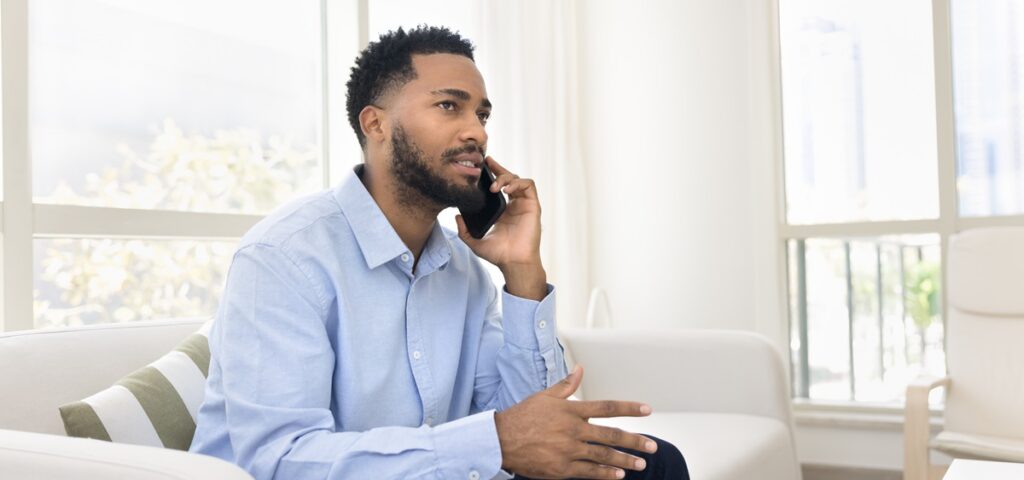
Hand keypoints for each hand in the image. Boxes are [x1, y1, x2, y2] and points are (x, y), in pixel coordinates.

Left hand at [455, 156, 541, 270]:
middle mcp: (514, 205)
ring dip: (505, 177)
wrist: (513, 262)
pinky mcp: (533, 206)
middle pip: (508, 178)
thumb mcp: (475, 241)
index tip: (481, 167)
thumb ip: (463, 230)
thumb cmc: (498, 254)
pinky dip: (518, 182)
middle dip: (498, 168)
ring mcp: (524, 205)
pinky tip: (506, 189)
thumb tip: (456, 216)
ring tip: (494, 186)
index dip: (491, 174)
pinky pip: (528, 186)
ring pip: (518, 179)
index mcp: (502, 210)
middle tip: (487, 163)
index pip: (498, 187)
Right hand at [494, 366, 657, 478]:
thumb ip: (566, 385)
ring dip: (625, 459)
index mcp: (572, 410)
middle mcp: (574, 430)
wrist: (502, 440)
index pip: (607, 407)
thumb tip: (580, 369)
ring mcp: (569, 451)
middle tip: (653, 446)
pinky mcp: (562, 468)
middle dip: (635, 441)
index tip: (647, 410)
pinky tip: (619, 475)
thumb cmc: (523, 416)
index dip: (629, 408)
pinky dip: (606, 474)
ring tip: (641, 463)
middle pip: (611, 435)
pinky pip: (589, 472)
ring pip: (604, 455)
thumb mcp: (545, 396)